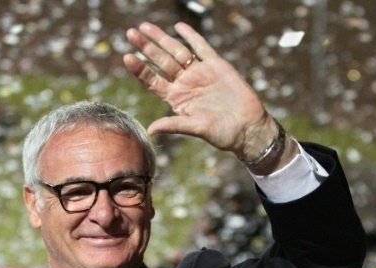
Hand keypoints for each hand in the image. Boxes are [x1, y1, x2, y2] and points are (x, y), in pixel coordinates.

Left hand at [123, 22, 275, 159]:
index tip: (127, 57)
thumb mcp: (196, 128)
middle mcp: (185, 84)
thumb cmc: (222, 133)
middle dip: (146, 47)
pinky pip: (201, 48)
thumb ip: (174, 125)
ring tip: (146, 27)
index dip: (140, 69)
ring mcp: (199, 73)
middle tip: (131, 33)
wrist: (248, 127)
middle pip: (161, 62)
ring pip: (177, 52)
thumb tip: (150, 130)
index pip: (153, 81)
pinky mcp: (216, 66)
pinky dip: (191, 36)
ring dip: (162, 39)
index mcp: (177, 99)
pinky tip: (179, 27)